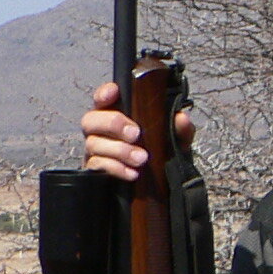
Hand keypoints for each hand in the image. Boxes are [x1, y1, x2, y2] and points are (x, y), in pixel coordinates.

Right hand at [80, 80, 196, 181]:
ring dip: (120, 150)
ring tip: (141, 158)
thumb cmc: (162, 151)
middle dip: (112, 124)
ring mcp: (96, 150)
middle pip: (90, 120)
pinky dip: (116, 168)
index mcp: (117, 114)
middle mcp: (102, 130)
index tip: (115, 92)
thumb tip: (181, 118)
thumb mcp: (176, 139)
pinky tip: (132, 173)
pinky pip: (97, 166)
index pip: (103, 99)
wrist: (163, 181)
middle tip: (135, 134)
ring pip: (94, 144)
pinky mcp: (96, 169)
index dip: (104, 93)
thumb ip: (180, 128)